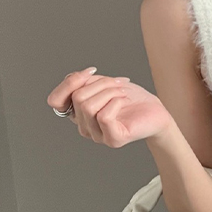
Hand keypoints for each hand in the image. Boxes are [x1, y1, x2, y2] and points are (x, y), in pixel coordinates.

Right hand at [46, 68, 173, 147]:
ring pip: (88, 106)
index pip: (55, 101)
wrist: (155, 111)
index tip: (92, 72)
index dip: (69, 83)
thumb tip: (73, 77)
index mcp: (78, 114)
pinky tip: (125, 102)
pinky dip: (116, 102)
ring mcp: (97, 136)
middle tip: (118, 84)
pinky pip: (104, 116)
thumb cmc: (131, 98)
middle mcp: (84, 127)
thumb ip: (83, 81)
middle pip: (77, 97)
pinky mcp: (112, 139)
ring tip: (123, 93)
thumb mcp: (103, 84)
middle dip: (101, 83)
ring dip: (110, 91)